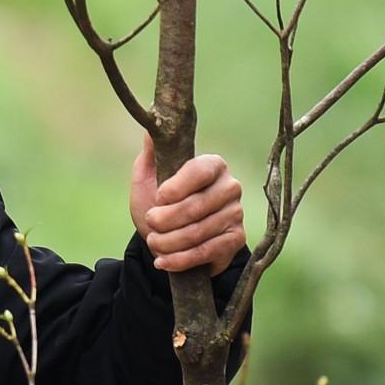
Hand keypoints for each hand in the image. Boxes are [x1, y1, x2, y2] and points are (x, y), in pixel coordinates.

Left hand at [130, 132, 245, 276]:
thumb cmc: (158, 204)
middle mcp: (230, 186)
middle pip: (197, 205)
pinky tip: (164, 260)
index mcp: (212, 165)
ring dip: (169, 241)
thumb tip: (151, 123)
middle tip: (150, 222)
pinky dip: (180, 259)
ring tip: (154, 242)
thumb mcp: (148, 178)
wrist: (168, 241)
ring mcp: (236, 214)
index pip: (199, 170)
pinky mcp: (236, 240)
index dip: (177, 187)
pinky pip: (206, 251)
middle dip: (165, 220)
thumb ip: (151, 152)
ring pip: (199, 231)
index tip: (158, 198)